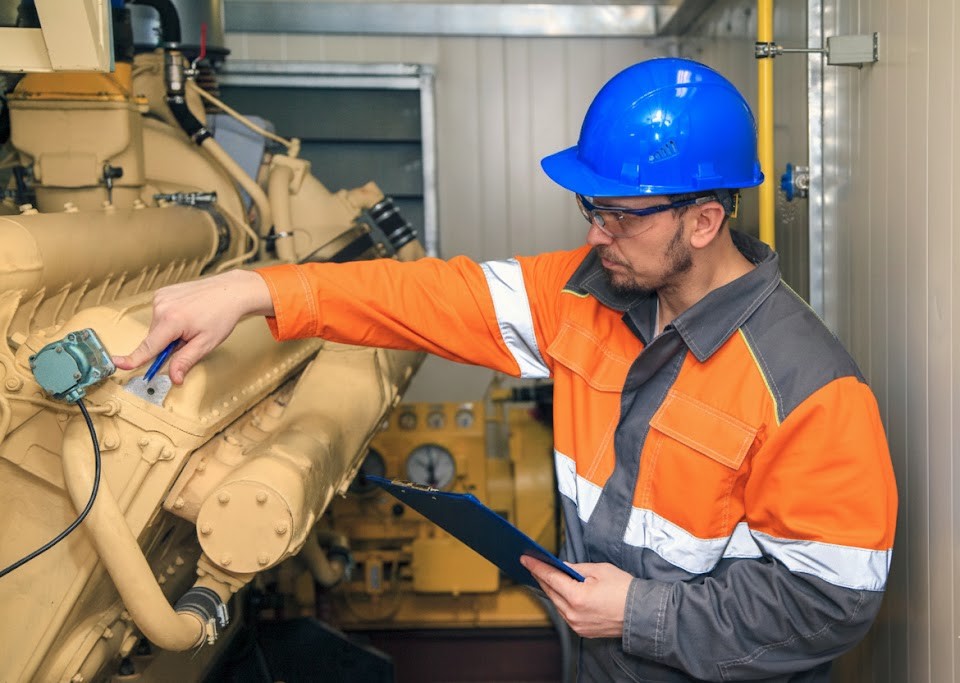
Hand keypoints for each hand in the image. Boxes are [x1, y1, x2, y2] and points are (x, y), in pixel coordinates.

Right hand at [112, 270, 273, 383]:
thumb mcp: (206, 343)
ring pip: (157, 327)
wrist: (230, 291)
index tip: (118, 364)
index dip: (133, 359)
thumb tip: (174, 378)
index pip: (148, 347)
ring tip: (191, 322)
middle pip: (155, 338)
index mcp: (172, 321)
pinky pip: (160, 315)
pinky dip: (170, 319)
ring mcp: (161, 297)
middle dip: (168, 345)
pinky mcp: (162, 292)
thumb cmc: (221, 315)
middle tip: (190, 338)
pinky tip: (187, 314)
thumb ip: (185, 361)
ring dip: (170, 332)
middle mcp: (162, 306)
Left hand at [521, 556, 632, 638]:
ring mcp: (577, 625)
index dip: (536, 567)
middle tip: (534, 564)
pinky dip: (562, 601)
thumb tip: (562, 567)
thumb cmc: (624, 590)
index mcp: (577, 597)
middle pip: (550, 591)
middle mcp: (574, 614)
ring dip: (551, 589)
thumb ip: (576, 569)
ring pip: (556, 604)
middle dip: (541, 576)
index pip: (550, 578)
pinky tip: (561, 591)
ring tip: (546, 576)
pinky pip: (565, 613)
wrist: (641, 613)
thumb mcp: (600, 570)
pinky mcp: (582, 631)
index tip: (526, 559)